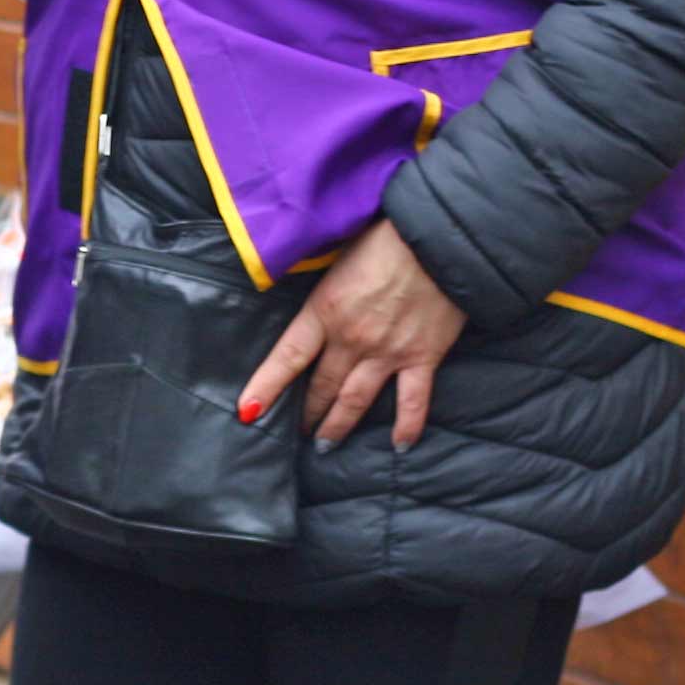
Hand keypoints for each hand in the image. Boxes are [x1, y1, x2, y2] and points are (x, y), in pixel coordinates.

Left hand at [239, 219, 468, 451]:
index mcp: (325, 311)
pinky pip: (413, 401)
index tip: (248, 411)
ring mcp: (388, 352)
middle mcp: (352, 339)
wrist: (437, 240)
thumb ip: (321, 289)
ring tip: (326, 445)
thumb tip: (302, 298)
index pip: (287, 357)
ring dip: (339, 425)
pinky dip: (406, 426)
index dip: (266, 387)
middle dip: (307, 412)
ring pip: (356, 400)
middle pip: (321, 386)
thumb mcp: (335, 257)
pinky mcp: (423, 357)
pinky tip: (399, 445)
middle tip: (298, 430)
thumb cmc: (383, 239)